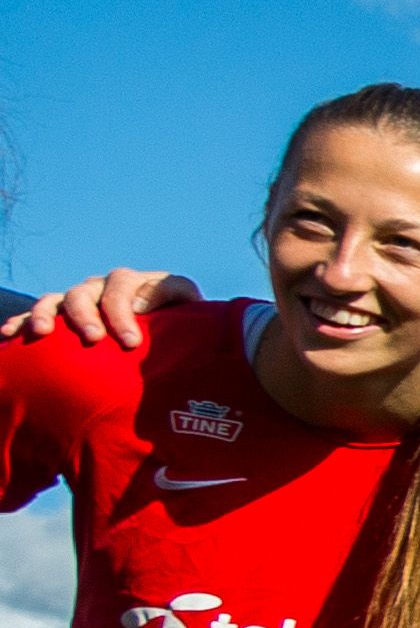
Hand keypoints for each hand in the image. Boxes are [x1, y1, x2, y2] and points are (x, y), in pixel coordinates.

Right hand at [2, 267, 201, 349]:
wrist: (171, 329)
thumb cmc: (185, 326)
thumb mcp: (192, 316)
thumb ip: (190, 308)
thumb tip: (181, 312)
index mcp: (135, 284)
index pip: (123, 286)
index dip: (124, 310)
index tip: (130, 342)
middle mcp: (104, 288)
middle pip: (86, 292)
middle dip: (87, 315)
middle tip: (93, 340)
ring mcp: (81, 299)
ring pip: (57, 299)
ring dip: (48, 314)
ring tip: (42, 333)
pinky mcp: (63, 315)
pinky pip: (36, 314)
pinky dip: (22, 322)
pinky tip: (7, 336)